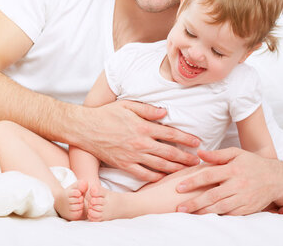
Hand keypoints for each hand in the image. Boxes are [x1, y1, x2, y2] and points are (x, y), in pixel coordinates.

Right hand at [79, 100, 200, 181]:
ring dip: (175, 168)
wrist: (85, 129)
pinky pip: (144, 174)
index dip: (186, 139)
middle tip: (197, 161)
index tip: (197, 142)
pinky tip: (164, 177)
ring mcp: (133, 156)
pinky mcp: (124, 165)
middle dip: (185, 157)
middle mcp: (140, 144)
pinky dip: (156, 176)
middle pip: (169, 153)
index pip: (170, 134)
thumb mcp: (127, 105)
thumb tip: (165, 112)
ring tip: (186, 171)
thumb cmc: (106, 114)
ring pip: (159, 165)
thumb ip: (147, 109)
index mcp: (143, 127)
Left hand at [175, 147, 282, 214]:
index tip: (179, 188)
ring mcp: (243, 198)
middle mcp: (238, 184)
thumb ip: (217, 154)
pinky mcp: (248, 209)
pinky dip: (217, 216)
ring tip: (189, 214)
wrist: (277, 179)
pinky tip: (206, 216)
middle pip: (212, 195)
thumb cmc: (252, 163)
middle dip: (194, 203)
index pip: (209, 176)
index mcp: (233, 169)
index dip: (193, 182)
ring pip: (220, 207)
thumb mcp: (236, 153)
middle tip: (179, 208)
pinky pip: (230, 214)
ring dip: (203, 212)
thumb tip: (199, 153)